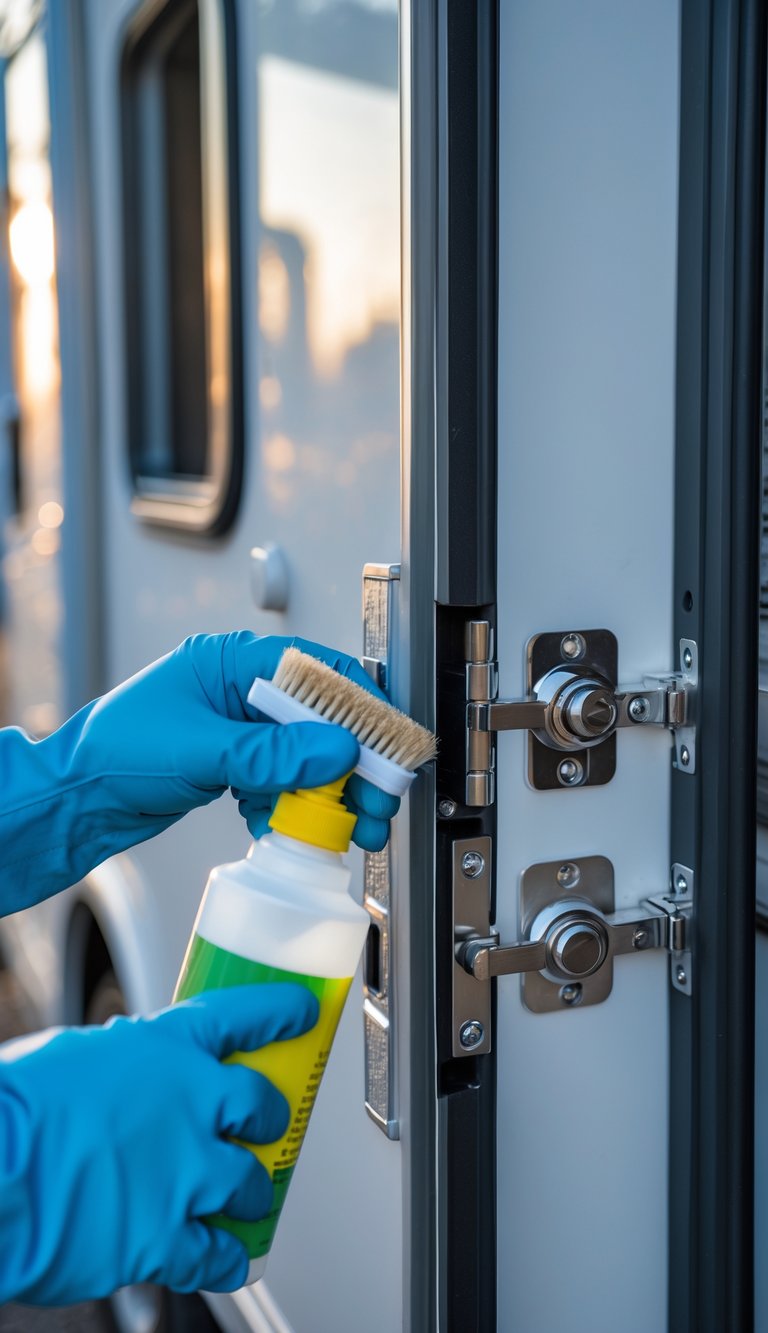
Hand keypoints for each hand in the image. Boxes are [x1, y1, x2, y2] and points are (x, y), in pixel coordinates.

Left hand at [0, 632, 399, 910]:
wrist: (72, 801)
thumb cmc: (113, 752)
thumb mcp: (201, 750)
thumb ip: (272, 752)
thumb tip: (335, 749)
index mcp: (234, 662)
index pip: (320, 674)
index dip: (361, 710)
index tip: (389, 747)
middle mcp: (241, 691)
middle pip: (320, 722)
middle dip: (353, 766)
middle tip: (377, 803)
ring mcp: (238, 730)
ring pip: (304, 758)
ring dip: (329, 794)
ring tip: (351, 827)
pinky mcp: (232, 765)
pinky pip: (280, 783)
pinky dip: (291, 808)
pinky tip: (291, 829)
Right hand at [0, 985, 317, 1302]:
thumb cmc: (15, 1108)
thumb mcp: (73, 1056)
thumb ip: (119, 1066)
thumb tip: (126, 1074)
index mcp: (164, 1049)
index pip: (243, 1016)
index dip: (280, 1012)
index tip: (302, 1013)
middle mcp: (188, 1107)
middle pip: (260, 1106)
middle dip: (268, 1118)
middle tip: (264, 1126)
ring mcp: (183, 1175)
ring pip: (249, 1183)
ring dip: (251, 1192)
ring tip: (244, 1198)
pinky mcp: (164, 1238)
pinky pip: (216, 1256)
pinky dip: (225, 1259)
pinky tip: (226, 1259)